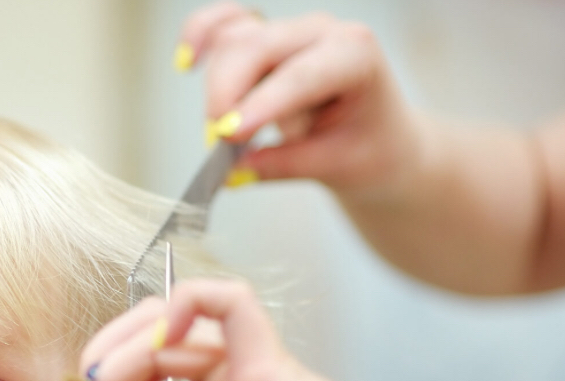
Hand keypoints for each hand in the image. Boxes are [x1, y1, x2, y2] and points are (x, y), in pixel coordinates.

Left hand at [60, 279, 414, 380]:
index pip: (162, 368)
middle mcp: (242, 377)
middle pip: (158, 334)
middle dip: (105, 360)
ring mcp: (256, 365)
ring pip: (177, 315)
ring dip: (123, 342)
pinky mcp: (271, 363)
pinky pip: (224, 303)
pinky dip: (182, 307)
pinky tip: (152, 344)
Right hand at [178, 2, 422, 193]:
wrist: (378, 138)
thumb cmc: (367, 149)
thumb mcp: (335, 166)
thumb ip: (283, 166)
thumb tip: (232, 173)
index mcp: (355, 55)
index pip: (301, 75)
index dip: (262, 103)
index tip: (229, 135)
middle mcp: (321, 33)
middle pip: (256, 47)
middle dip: (228, 95)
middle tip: (218, 145)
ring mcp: (289, 31)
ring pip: (234, 41)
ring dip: (221, 89)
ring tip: (231, 135)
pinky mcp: (264, 39)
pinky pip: (224, 25)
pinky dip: (201, 35)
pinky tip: (186, 62)